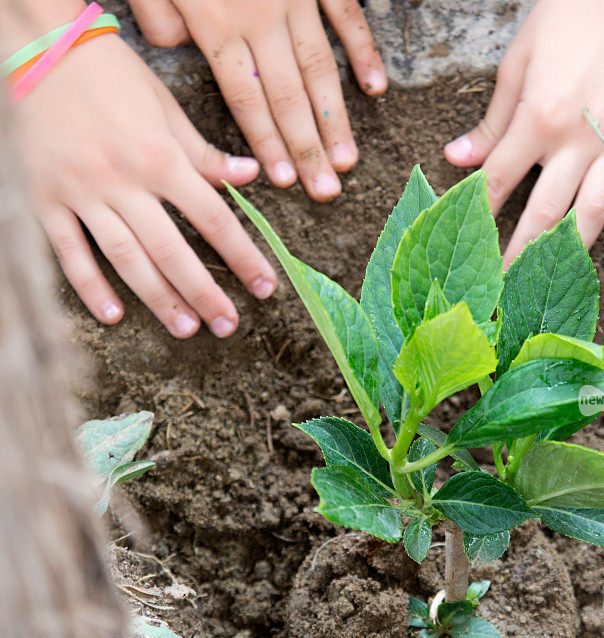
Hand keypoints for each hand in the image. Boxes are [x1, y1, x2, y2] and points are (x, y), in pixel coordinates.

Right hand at [14, 33, 277, 336]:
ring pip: (126, 258)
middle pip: (173, 250)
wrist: (42, 48)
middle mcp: (124, 180)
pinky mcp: (47, 199)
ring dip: (159, 298)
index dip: (243, 256)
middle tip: (228, 325)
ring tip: (186, 328)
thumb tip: (250, 179)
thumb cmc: (114, 77)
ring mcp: (83, 193)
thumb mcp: (167, 109)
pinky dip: (90, 285)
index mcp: (161, 158)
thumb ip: (206, 154)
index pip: (214, 219)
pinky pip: (69, 251)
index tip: (265, 287)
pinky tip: (113, 315)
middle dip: (205, 293)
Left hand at [129, 0, 386, 200]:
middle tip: (327, 191)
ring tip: (349, 160)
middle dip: (307, 148)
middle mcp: (261, 20)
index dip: (267, 144)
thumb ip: (159, 15)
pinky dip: (362, 52)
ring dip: (336, 118)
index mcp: (217, 26)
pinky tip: (374, 89)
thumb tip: (175, 50)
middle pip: (288, 98)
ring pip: (320, 70)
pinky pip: (345, 16)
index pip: (246, 100)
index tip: (285, 182)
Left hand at [444, 0, 603, 269]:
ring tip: (546, 290)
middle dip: (515, 257)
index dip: (475, 217)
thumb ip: (491, 121)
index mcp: (538, 118)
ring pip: (590, 214)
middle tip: (498, 292)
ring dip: (566, 257)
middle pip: (540, 214)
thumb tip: (455, 158)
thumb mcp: (518, 61)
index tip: (461, 249)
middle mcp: (576, 141)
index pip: (496, 183)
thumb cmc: (571, 13)